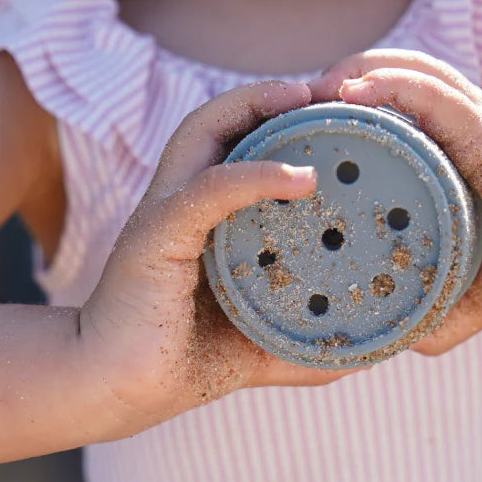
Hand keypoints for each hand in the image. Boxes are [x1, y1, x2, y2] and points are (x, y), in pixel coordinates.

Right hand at [79, 81, 364, 433]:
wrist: (111, 389)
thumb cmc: (178, 363)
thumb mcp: (257, 344)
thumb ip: (306, 340)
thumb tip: (369, 351)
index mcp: (202, 218)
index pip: (240, 146)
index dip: (285, 121)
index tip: (341, 118)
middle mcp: (181, 202)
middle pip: (221, 120)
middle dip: (275, 96)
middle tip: (333, 92)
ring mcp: (164, 213)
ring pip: (204, 131)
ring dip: (258, 106)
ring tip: (309, 98)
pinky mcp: (154, 236)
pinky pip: (207, 191)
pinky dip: (254, 176)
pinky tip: (300, 177)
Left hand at [309, 50, 481, 354]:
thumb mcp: (474, 291)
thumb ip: (438, 312)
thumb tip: (396, 346)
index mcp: (450, 158)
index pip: (388, 114)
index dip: (343, 113)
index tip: (298, 135)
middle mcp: (458, 132)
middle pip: (388, 82)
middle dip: (336, 85)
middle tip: (292, 109)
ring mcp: (474, 125)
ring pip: (406, 74)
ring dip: (354, 72)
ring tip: (311, 90)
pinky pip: (433, 95)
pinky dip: (391, 86)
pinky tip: (352, 92)